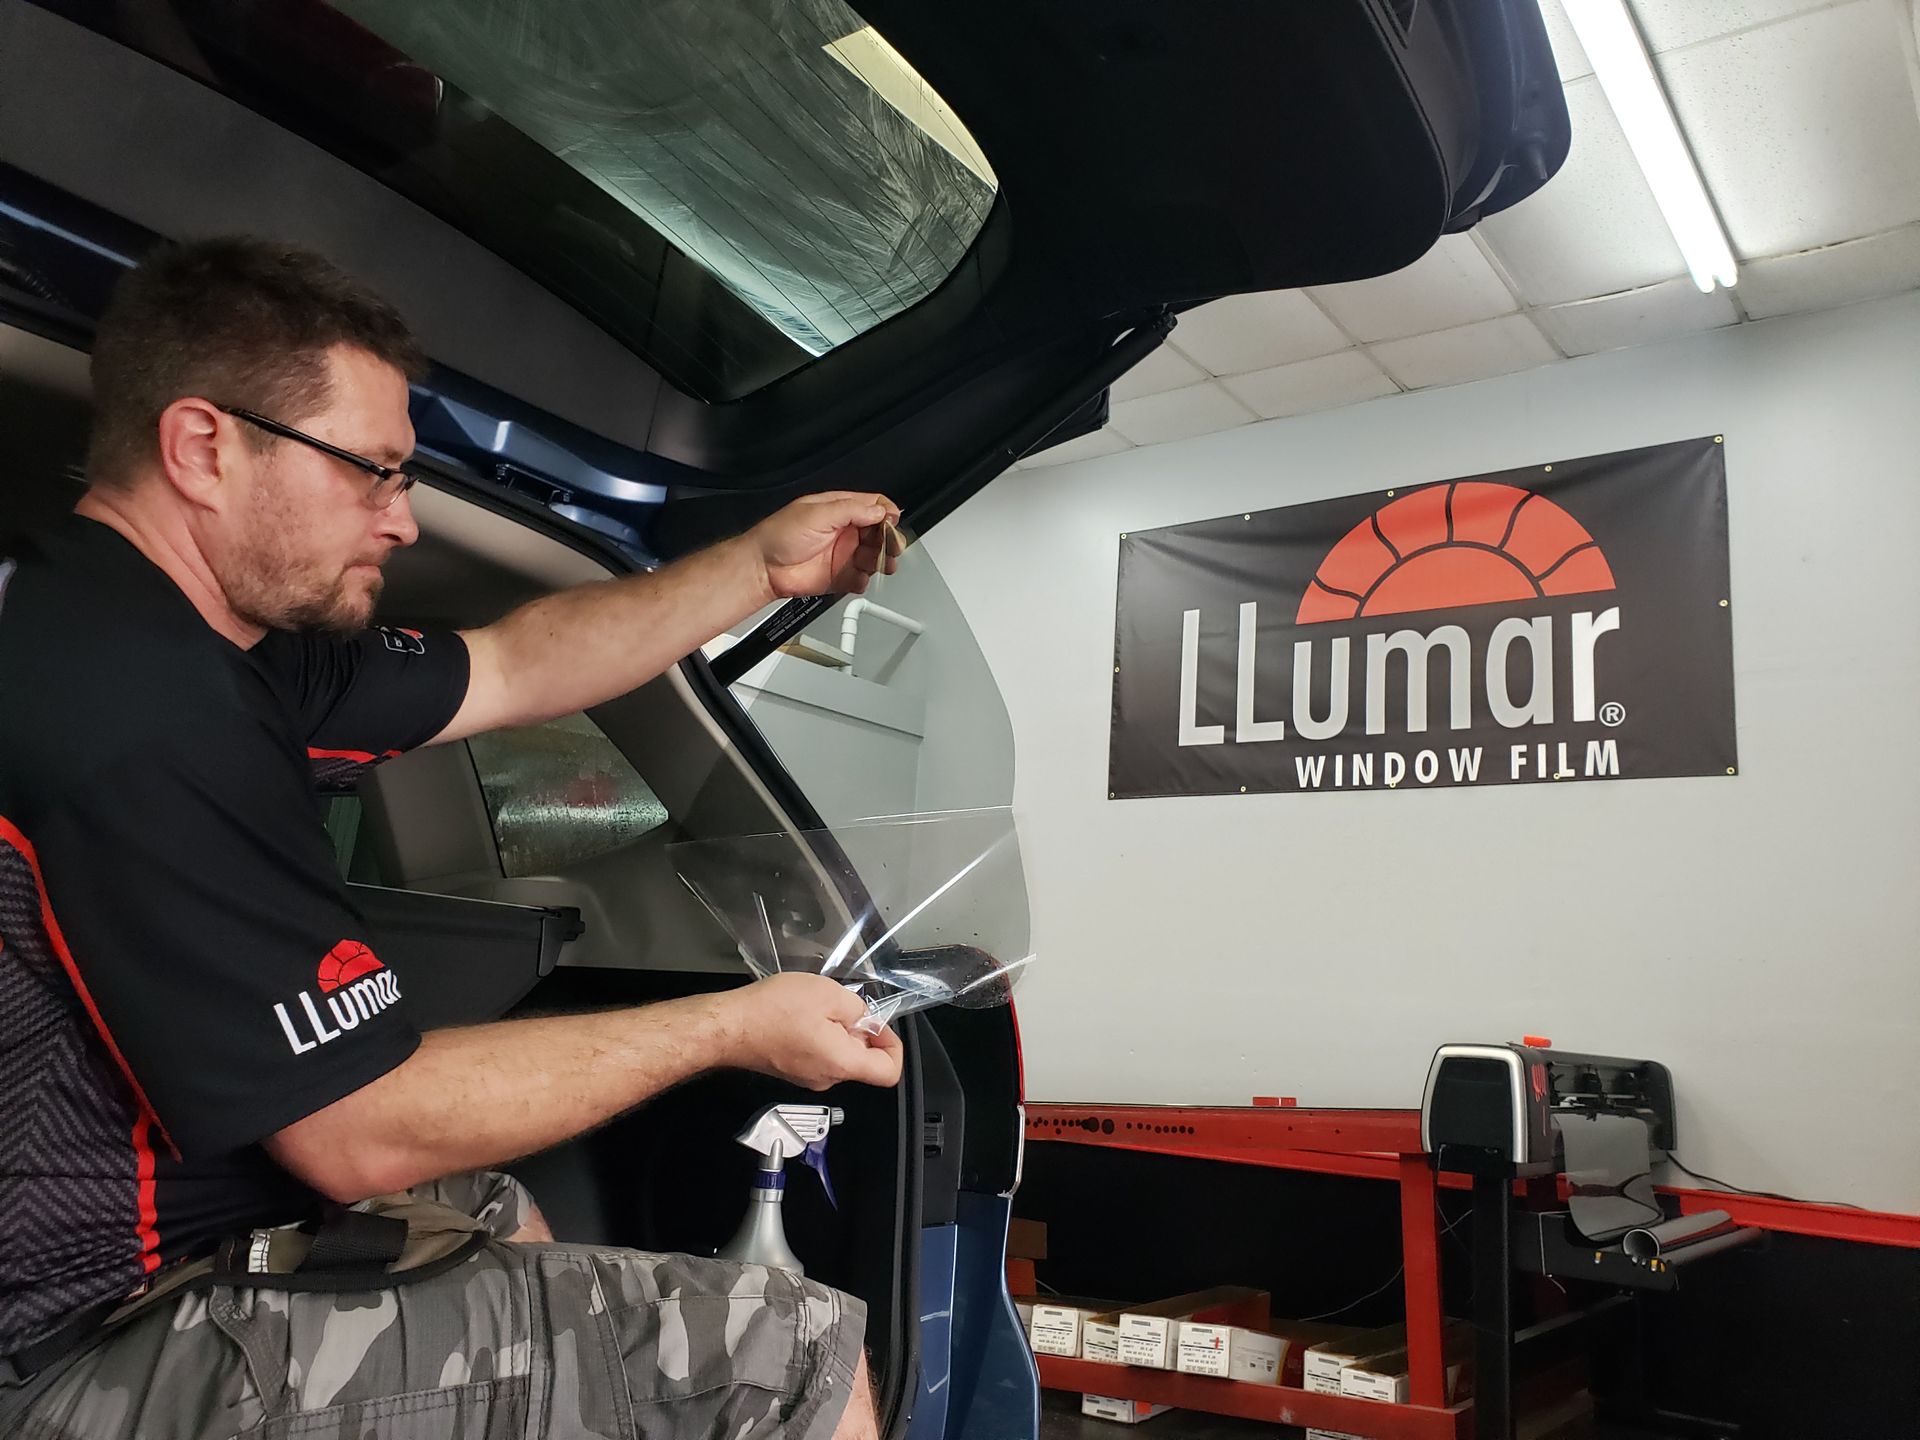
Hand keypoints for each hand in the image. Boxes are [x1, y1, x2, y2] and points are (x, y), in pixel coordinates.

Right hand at [719, 972, 904, 1090]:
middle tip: (840, 1005)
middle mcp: (827, 1078)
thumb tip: (864, 1019)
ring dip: (836, 1030)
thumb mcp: (828, 994)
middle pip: (862, 1060)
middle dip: (859, 1030)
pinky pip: (818, 1054)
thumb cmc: (772, 1011)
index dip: (893, 1044)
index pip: (889, 1071)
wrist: (728, 1027)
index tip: (879, 1023)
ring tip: (814, 1008)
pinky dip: (818, 1034)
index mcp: (842, 1063)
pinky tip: (799, 1015)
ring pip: (839, 1055)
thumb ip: (858, 1008)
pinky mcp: (792, 1070)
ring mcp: (807, 1077)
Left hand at [751, 492, 902, 600]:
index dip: (886, 513)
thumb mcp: (816, 513)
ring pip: (875, 557)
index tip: (891, 523)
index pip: (874, 506)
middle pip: (880, 533)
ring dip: (881, 561)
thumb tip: (879, 510)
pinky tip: (858, 578)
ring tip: (879, 565)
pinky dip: (864, 580)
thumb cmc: (778, 536)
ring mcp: (843, 554)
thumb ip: (851, 510)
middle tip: (890, 547)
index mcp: (839, 510)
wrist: (762, 568)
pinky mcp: (840, 576)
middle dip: (889, 540)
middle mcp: (844, 531)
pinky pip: (861, 579)